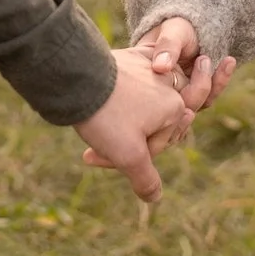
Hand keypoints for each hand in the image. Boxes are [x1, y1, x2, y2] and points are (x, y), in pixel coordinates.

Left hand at [75, 46, 194, 201]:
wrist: (79, 76)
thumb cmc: (107, 116)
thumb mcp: (128, 156)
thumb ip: (145, 179)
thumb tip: (154, 197)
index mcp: (175, 109)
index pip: (157, 145)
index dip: (127, 158)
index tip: (94, 157)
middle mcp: (169, 86)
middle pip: (150, 125)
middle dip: (124, 139)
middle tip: (95, 143)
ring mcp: (151, 69)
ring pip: (140, 106)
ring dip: (118, 121)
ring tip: (94, 125)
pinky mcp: (133, 58)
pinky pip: (131, 84)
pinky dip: (118, 97)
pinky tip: (101, 101)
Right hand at [135, 15, 237, 111]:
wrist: (191, 24)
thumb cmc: (176, 27)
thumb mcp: (171, 31)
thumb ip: (167, 46)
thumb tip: (160, 67)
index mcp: (147, 83)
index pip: (156, 102)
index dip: (170, 98)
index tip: (182, 71)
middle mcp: (163, 94)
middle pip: (177, 110)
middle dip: (196, 90)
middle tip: (204, 59)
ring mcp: (180, 95)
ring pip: (196, 104)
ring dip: (212, 85)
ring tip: (217, 58)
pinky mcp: (197, 93)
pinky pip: (210, 96)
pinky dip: (221, 80)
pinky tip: (229, 61)